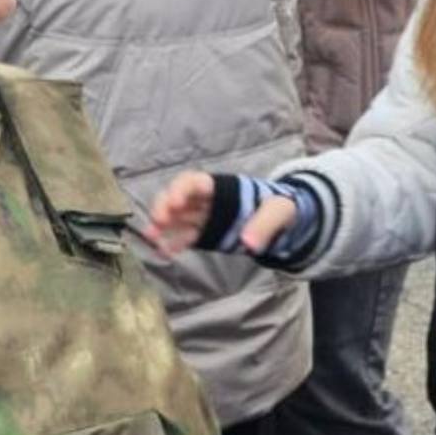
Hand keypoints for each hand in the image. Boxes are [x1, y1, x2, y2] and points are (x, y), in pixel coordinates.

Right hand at [144, 172, 299, 256]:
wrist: (284, 222)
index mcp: (221, 188)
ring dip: (162, 225)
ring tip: (151, 238)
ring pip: (177, 217)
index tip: (174, 203)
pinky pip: (186, 236)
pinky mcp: (206, 234)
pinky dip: (174, 242)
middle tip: (158, 222)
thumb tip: (248, 243)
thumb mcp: (279, 211)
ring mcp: (205, 217)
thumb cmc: (279, 208)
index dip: (181, 189)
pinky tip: (165, 251)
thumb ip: (265, 224)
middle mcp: (207, 200)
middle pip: (179, 197)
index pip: (195, 182)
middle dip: (165, 206)